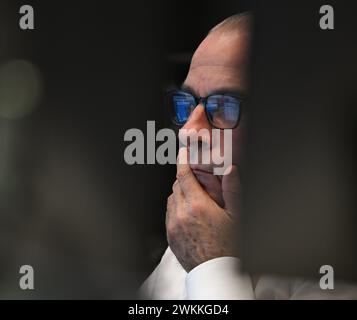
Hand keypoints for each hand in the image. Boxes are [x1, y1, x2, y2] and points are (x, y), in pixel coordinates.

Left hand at [166, 147, 240, 271]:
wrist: (216, 271)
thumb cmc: (229, 246)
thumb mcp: (236, 216)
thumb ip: (233, 190)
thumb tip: (231, 170)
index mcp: (198, 206)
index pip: (184, 176)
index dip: (182, 161)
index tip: (182, 153)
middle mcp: (182, 214)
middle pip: (176, 185)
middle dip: (184, 179)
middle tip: (196, 182)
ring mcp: (173, 225)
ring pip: (171, 198)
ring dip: (180, 194)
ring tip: (194, 200)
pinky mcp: (170, 235)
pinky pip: (168, 213)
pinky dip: (175, 208)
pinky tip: (188, 214)